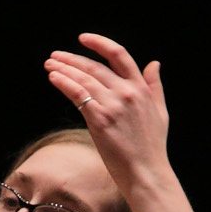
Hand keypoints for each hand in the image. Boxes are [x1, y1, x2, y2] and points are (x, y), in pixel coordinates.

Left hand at [44, 33, 170, 190]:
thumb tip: (154, 63)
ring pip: (83, 79)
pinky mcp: (100, 119)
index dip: (99, 43)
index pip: (119, 54)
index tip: (82, 38)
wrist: (147, 172)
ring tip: (49, 64)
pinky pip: (78, 94)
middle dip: (72, 59)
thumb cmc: (152, 147)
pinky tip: (53, 78)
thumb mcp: (161, 111)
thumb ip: (155, 86)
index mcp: (140, 88)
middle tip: (54, 56)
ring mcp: (113, 105)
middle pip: (94, 66)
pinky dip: (64, 83)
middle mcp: (126, 92)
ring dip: (63, 69)